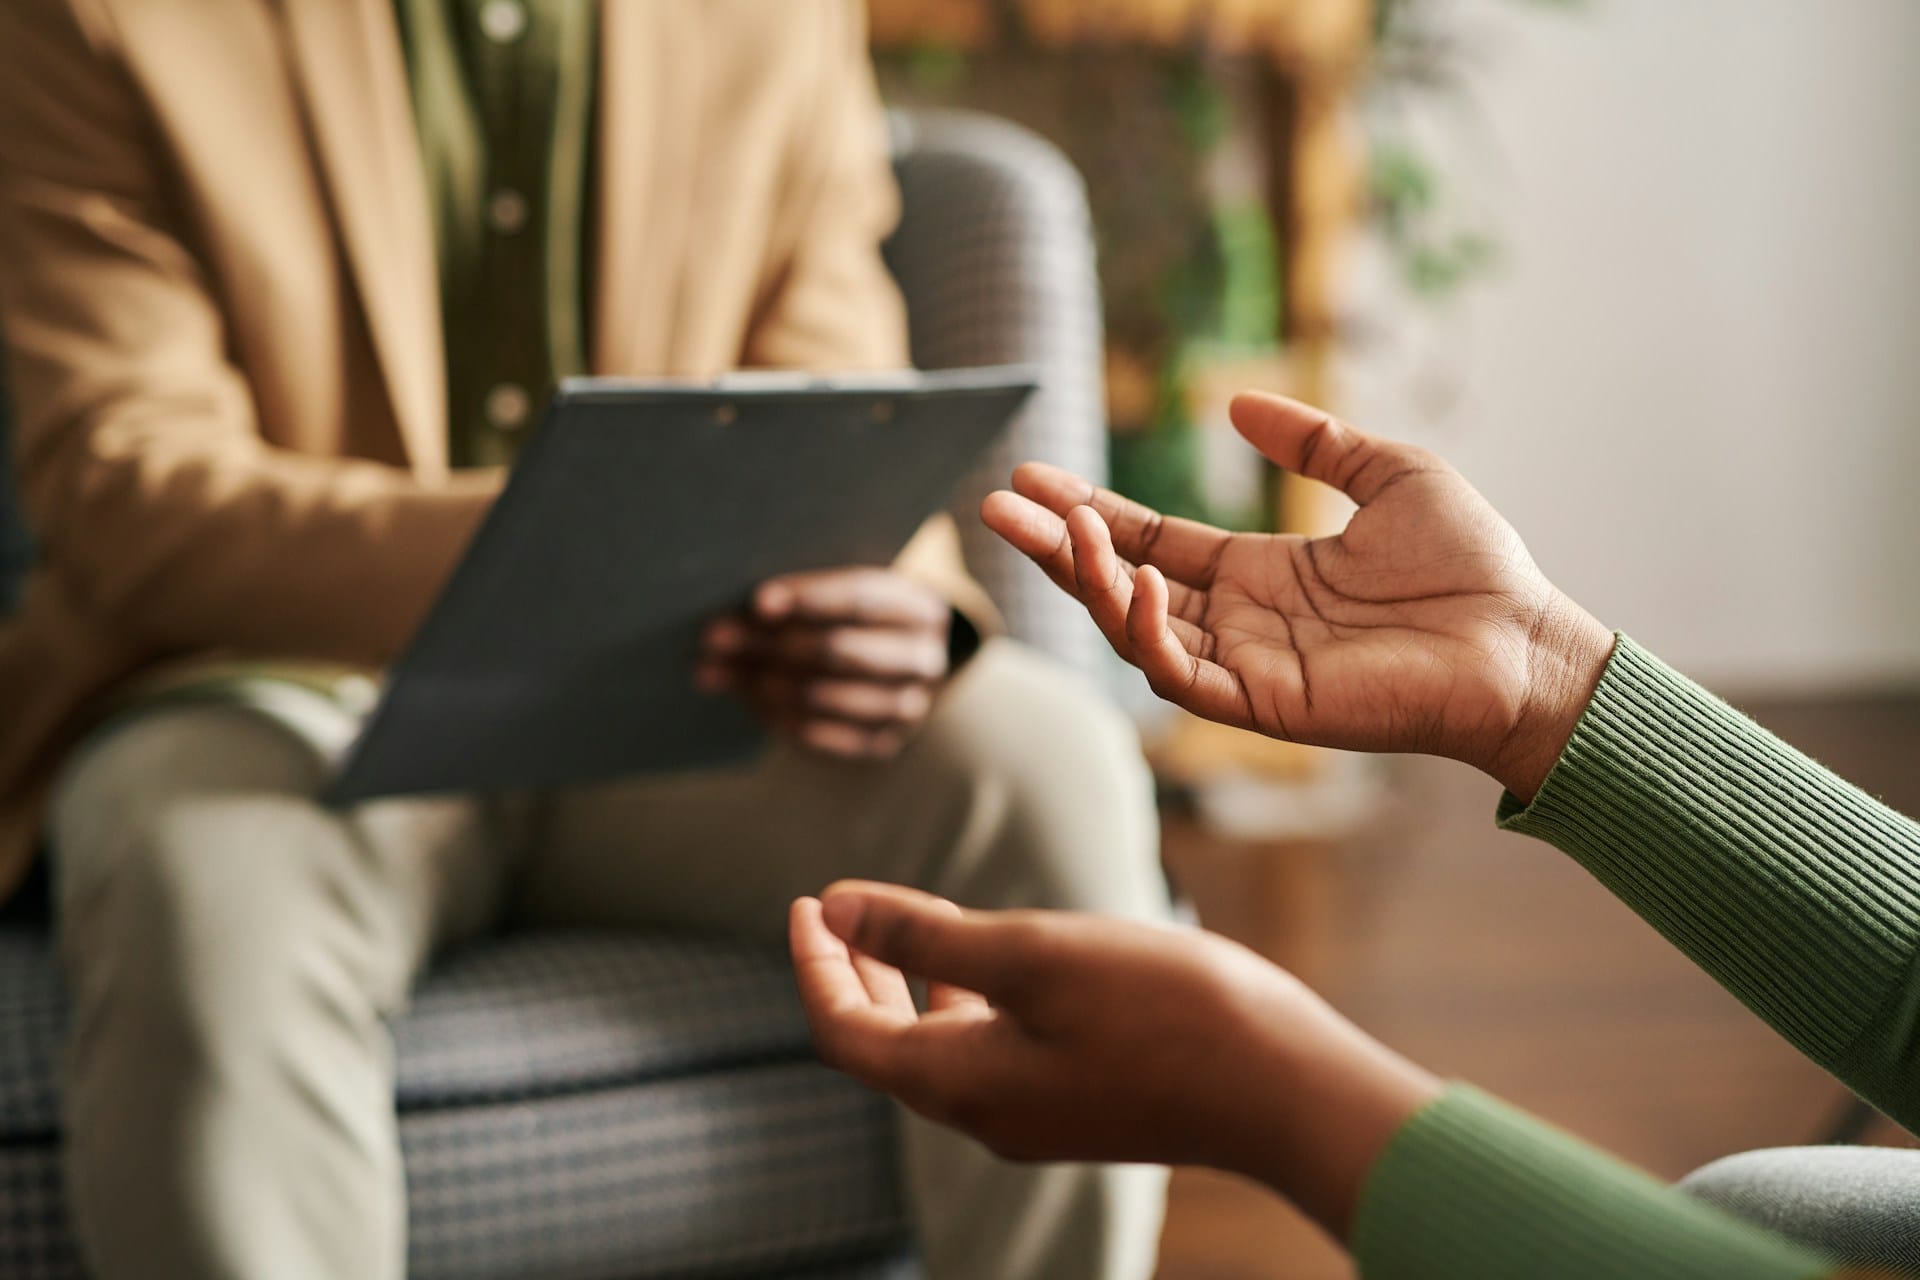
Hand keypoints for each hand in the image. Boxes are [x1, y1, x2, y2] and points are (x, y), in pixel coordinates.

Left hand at [700, 568, 951, 758]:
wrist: (893, 666)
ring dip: (762, 683)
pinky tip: (745, 699)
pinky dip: (776, 717)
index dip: (809, 598)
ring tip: (716, 671)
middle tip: (716, 638)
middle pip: (840, 649)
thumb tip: (732, 617)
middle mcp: (924, 659)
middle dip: (771, 643)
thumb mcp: (845, 594)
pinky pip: (821, 736)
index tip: (758, 602)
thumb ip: (802, 596)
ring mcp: (908, 708)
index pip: (863, 597)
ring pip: (825, 695)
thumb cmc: (854, 618)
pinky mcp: (882, 743)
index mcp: (920, 607)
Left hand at [791, 881, 1439, 1237]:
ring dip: (910, 984)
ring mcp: (1034, 1117)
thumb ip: (924, 933)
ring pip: (939, 1047)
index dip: (815, 965)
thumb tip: (834, 911)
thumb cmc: (1159, 1010)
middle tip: (835, 910)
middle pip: (883, 1045)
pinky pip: (991, 1054)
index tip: (806, 901)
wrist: (1280, 1086)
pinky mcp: (1079, 1105)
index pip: (844, 1031)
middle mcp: (983, 1114)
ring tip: (906, 920)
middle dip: (854, 973)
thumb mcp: (1029, 952)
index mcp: (955, 1082)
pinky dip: (967, 1001)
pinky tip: (995, 960)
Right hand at [981, 391, 1613, 799]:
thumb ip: (1312, 441)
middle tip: (994, 503)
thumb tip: (1235, 403)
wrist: (1523, 639)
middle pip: (1116, 583)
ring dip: (1086, 579)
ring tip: (1058, 524)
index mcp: (1257, 575)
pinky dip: (1145, 628)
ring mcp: (1244, 667)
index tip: (1034, 476)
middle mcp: (1236, 623)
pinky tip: (1133, 576)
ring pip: (1131, 629)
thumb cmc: (1470, 566)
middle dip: (1053, 546)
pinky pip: (1179, 673)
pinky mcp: (1263, 704)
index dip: (1090, 511)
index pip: (1148, 542)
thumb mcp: (1386, 473)